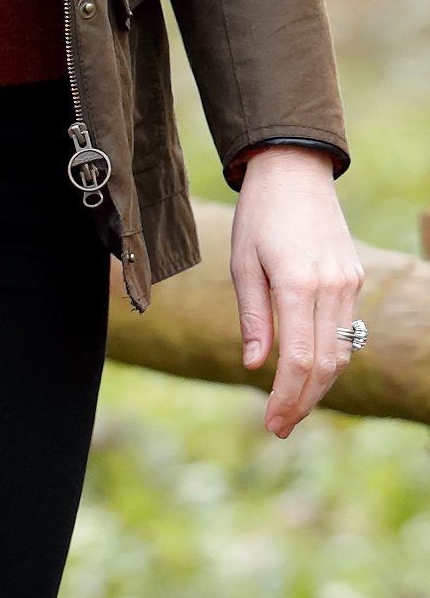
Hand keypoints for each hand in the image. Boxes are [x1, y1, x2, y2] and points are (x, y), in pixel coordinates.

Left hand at [230, 146, 363, 437]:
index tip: (271, 423)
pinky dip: (330, 357)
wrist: (294, 170)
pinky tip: (308, 370)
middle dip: (303, 402)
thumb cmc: (259, 214)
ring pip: (341, 353)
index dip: (286, 398)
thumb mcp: (243, 262)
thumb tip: (255, 367)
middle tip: (279, 427)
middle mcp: (331, 287)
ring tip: (291, 406)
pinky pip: (346, 330)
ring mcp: (349, 283)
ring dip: (319, 386)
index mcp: (299, 283)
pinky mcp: (354, 278)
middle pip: (326, 365)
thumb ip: (253, 317)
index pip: (299, 359)